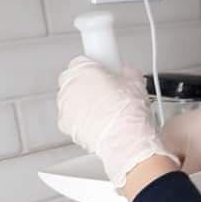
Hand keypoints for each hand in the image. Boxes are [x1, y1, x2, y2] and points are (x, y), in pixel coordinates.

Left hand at [57, 57, 178, 186]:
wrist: (125, 140)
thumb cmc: (127, 113)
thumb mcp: (135, 82)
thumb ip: (126, 72)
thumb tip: (126, 73)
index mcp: (82, 69)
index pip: (83, 61)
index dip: (96, 68)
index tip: (104, 74)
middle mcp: (69, 86)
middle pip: (75, 80)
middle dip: (88, 85)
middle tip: (107, 92)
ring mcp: (65, 106)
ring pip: (72, 99)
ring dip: (84, 102)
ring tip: (105, 110)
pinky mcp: (65, 125)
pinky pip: (72, 117)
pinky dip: (81, 119)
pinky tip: (99, 122)